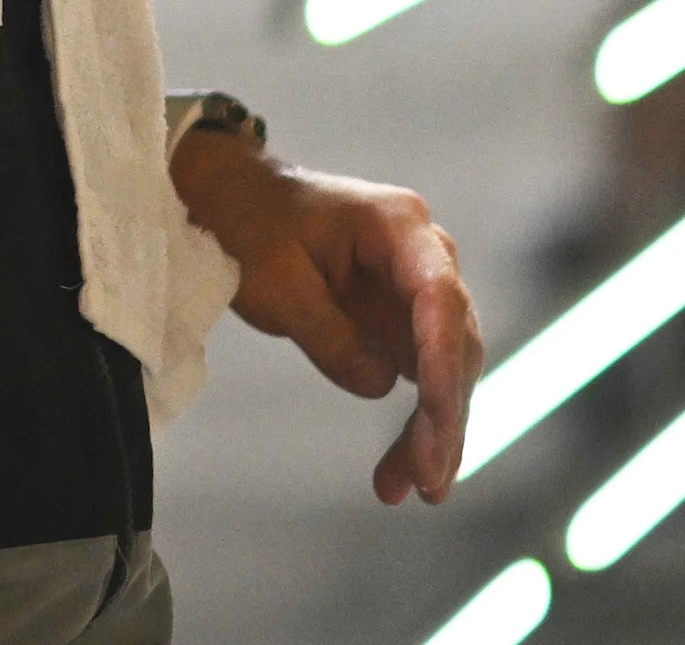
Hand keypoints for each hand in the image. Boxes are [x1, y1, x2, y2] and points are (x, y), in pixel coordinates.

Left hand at [171, 133, 480, 505]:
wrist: (229, 195)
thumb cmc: (247, 223)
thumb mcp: (274, 281)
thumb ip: (330, 335)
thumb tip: (382, 385)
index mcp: (398, 226)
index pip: (439, 298)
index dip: (443, 361)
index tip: (438, 416)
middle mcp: (424, 256)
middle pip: (455, 342)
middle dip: (445, 416)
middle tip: (427, 480)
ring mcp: (416, 290)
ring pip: (447, 369)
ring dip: (433, 432)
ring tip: (408, 489)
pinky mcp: (401, 320)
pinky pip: (421, 377)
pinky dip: (413, 423)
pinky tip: (401, 472)